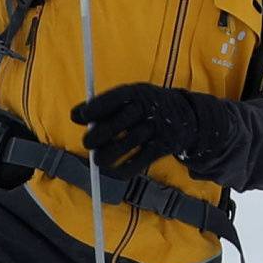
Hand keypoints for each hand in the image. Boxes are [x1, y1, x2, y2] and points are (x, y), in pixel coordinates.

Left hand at [72, 82, 200, 174]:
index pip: (110, 99)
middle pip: (113, 126)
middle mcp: (146, 109)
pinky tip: (115, 170)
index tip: (79, 117)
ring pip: (122, 147)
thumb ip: (105, 105)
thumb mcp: (133, 96)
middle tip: (88, 143)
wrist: (187, 116)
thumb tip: (75, 116)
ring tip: (99, 160)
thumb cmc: (148, 106)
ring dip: (105, 157)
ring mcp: (155, 128)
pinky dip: (122, 170)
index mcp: (137, 92)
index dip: (92, 110)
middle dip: (95, 138)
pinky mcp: (162, 147)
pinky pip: (137, 162)